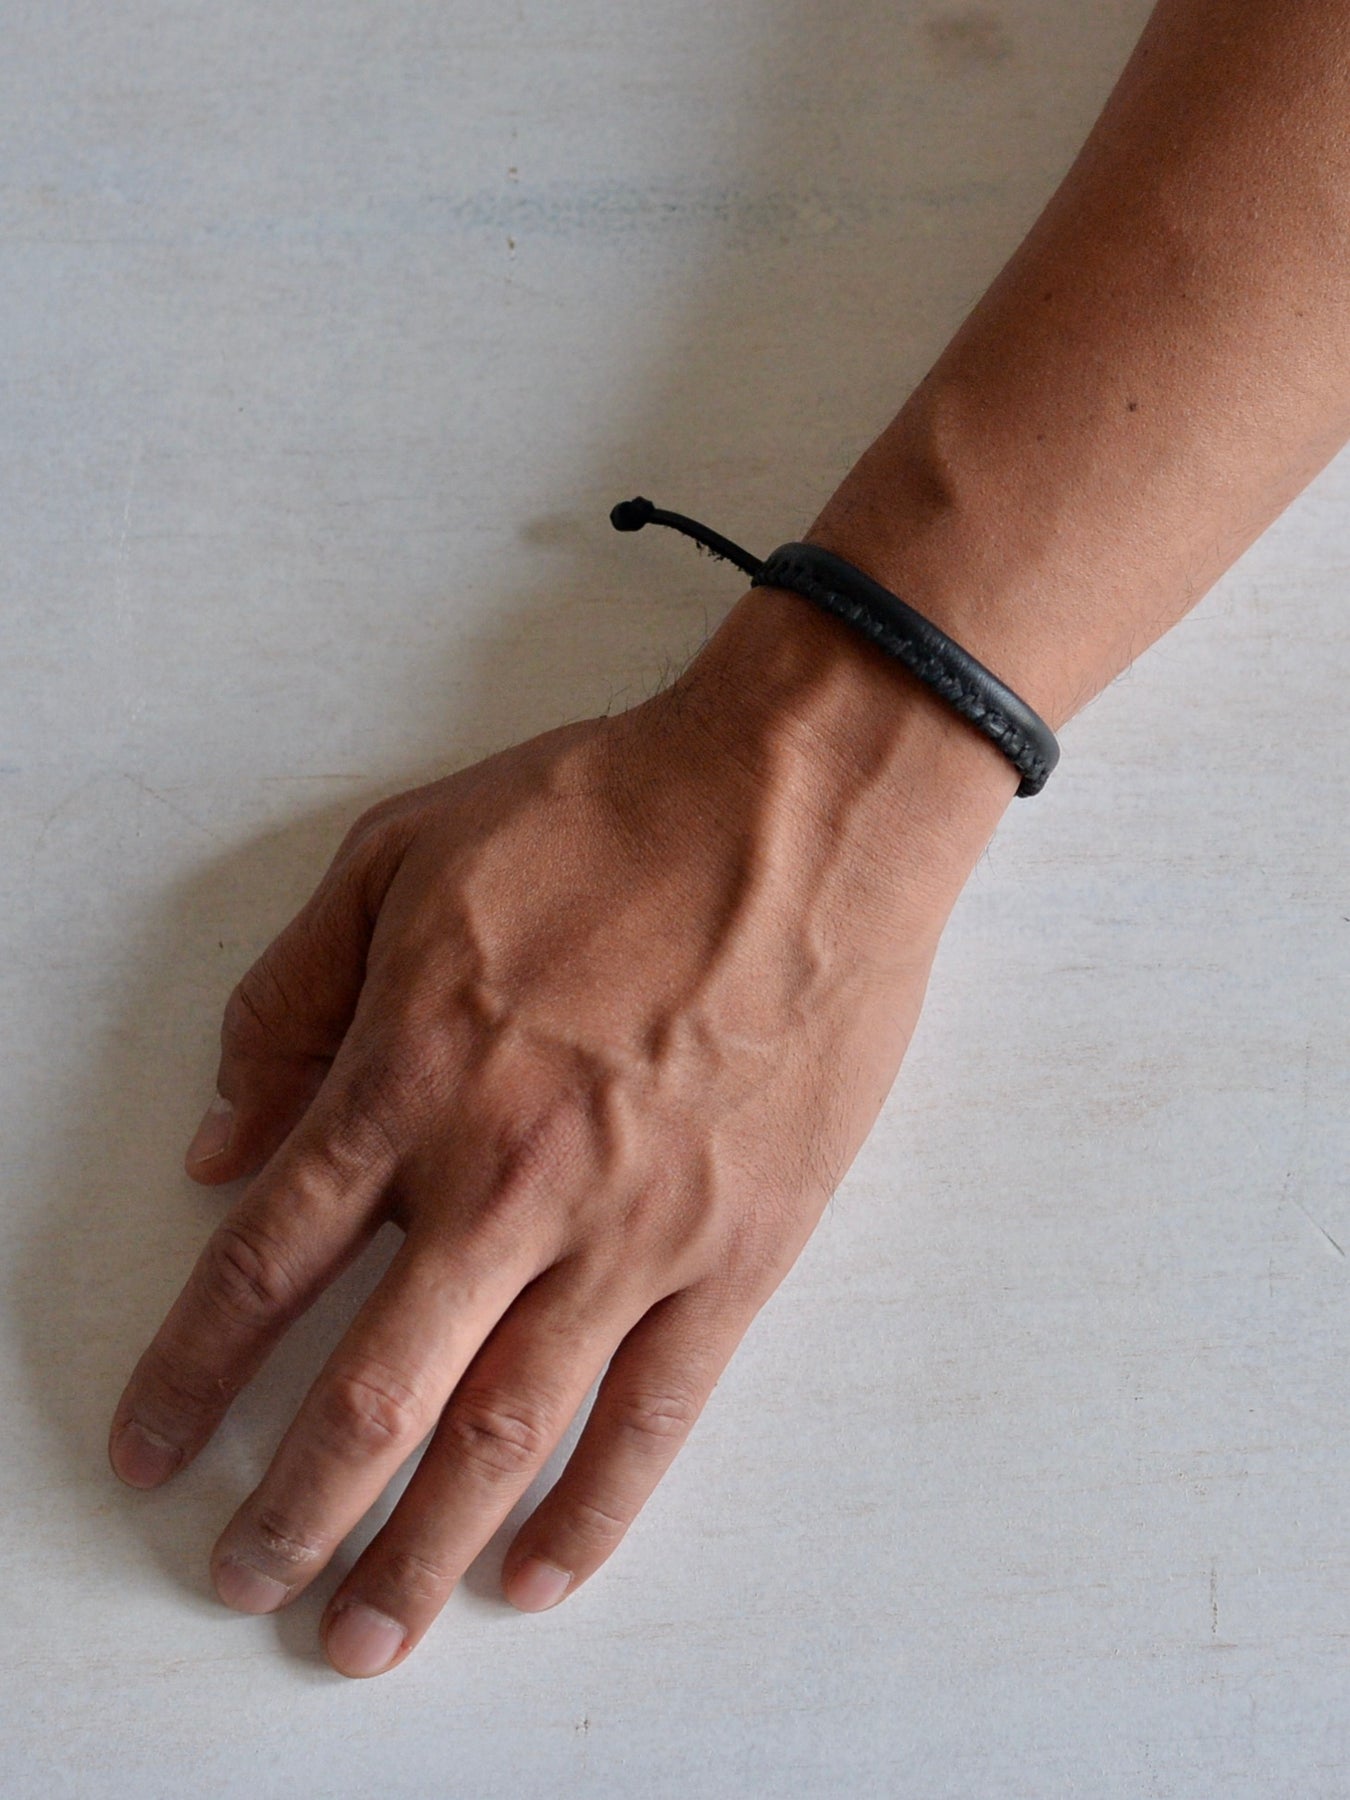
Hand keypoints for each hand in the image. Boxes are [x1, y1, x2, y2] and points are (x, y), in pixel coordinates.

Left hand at [108, 585, 1013, 1676]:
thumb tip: (219, 1145)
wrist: (798, 812)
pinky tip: (536, 1572)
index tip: (151, 1447)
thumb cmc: (603, 817)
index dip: (193, 1373)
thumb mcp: (400, 856)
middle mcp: (504, 1182)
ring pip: (502, 1434)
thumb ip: (290, 1001)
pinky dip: (591, 1510)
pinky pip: (653, 1413)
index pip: (264, 1268)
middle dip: (292, 1511)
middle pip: (369, 1392)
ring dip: (420, 1551)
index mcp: (411, 1082)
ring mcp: (628, 1232)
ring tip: (364, 1635)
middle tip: (244, 1584)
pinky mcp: (736, 1253)